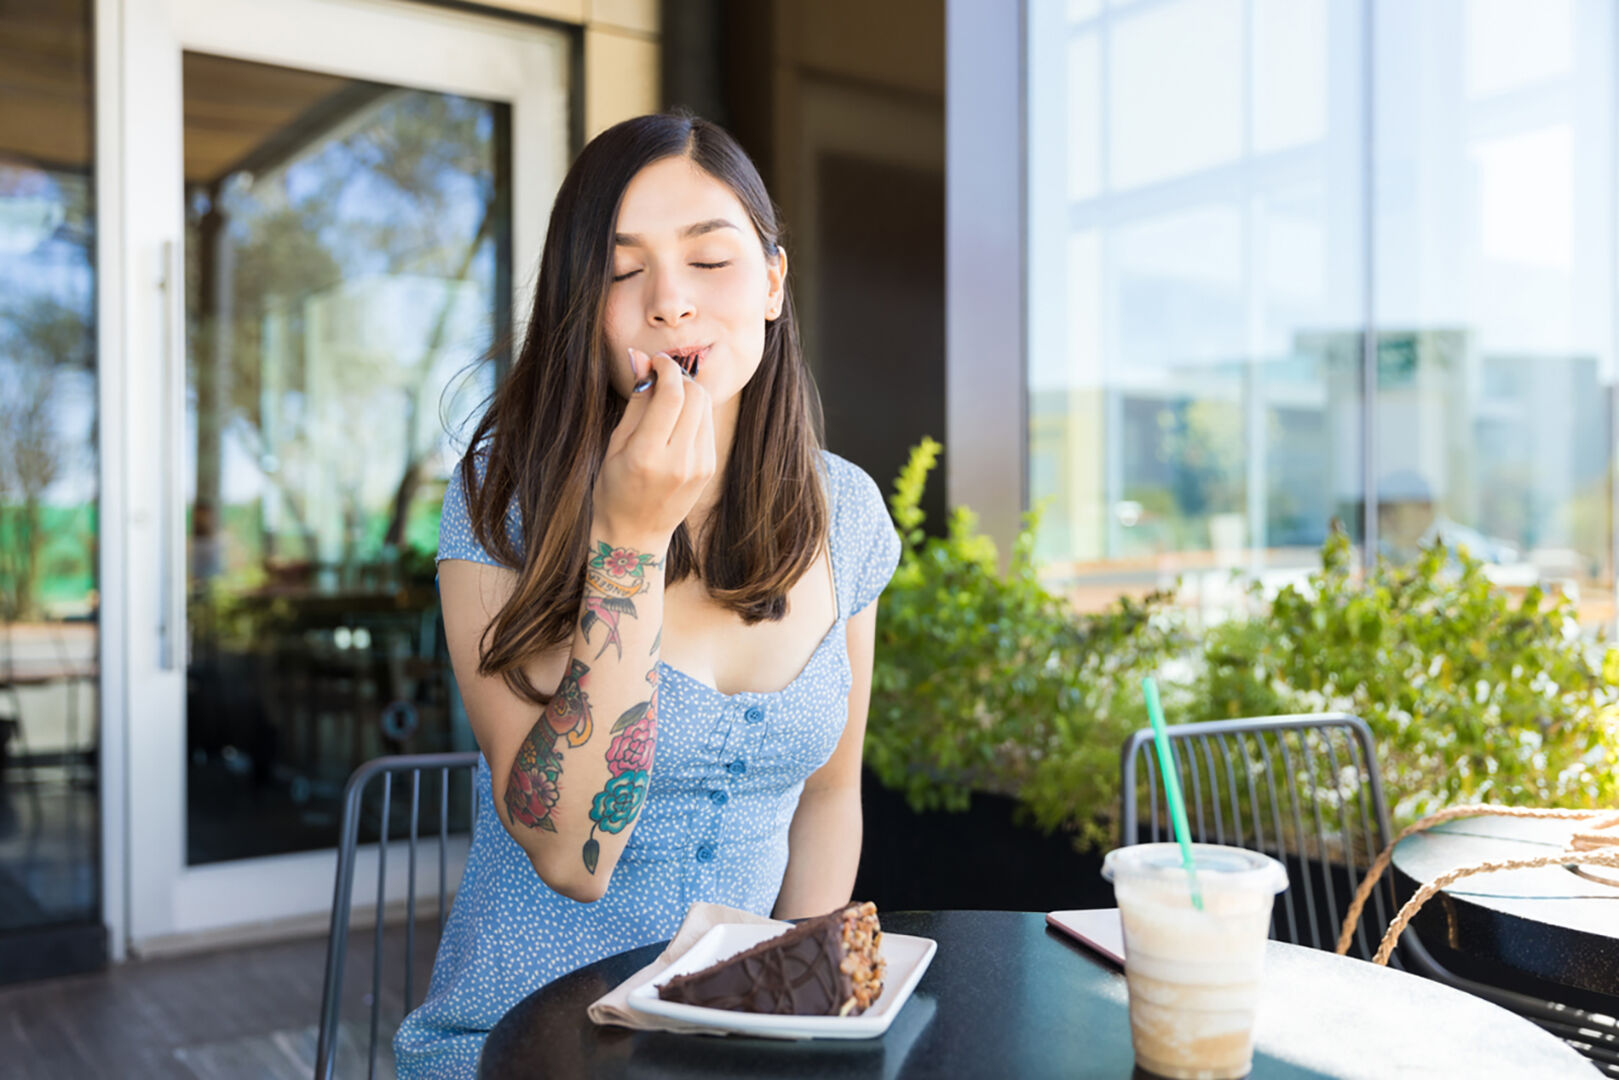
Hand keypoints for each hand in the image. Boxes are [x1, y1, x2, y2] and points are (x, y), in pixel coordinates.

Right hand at [595, 349, 715, 546]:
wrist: (636, 533)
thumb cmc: (614, 487)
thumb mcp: (616, 444)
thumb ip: (636, 401)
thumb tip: (640, 358)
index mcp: (648, 456)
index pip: (671, 396)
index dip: (667, 369)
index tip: (656, 361)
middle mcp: (679, 461)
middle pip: (695, 397)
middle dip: (680, 377)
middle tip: (661, 376)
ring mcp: (699, 466)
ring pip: (705, 407)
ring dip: (689, 392)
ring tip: (667, 397)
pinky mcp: (709, 468)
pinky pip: (707, 425)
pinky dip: (695, 412)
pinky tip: (676, 419)